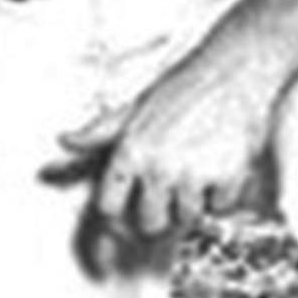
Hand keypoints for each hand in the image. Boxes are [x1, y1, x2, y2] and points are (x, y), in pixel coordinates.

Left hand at [47, 33, 279, 241]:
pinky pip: (220, 207)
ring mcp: (192, 176)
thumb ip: (99, 132)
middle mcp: (158, 168)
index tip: (126, 205)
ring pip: (186, 218)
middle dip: (158, 212)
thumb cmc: (182, 89)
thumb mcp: (132, 109)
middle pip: (149, 223)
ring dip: (191, 203)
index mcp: (130, 152)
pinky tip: (218, 168)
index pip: (109, 206)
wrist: (232, 74)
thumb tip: (66, 140)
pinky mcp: (227, 180)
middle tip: (167, 190)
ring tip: (194, 172)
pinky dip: (221, 195)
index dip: (118, 207)